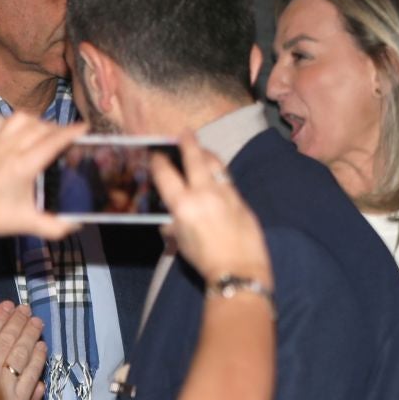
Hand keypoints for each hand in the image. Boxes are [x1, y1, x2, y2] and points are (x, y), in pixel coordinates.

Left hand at [0, 113, 85, 242]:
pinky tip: (19, 131)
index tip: (85, 128)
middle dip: (59, 128)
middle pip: (41, 127)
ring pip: (21, 118)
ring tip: (45, 133)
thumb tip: (78, 224)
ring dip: (38, 122)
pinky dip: (14, 122)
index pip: (53, 140)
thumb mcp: (27, 225)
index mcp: (23, 166)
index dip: (72, 132)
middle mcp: (10, 149)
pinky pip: (1, 121)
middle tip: (69, 138)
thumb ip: (56, 227)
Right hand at [153, 135, 269, 283]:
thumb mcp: (181, 241)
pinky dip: (220, 173)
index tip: (156, 154)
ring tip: (202, 148)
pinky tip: (218, 173)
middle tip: (184, 132)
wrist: (239, 267)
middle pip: (195, 159)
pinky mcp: (242, 199)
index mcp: (183, 204)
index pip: (166, 175)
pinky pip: (228, 180)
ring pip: (216, 165)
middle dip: (188, 143)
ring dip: (207, 154)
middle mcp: (204, 193)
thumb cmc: (204, 258)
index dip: (159, 162)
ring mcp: (226, 194)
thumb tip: (170, 221)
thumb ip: (173, 225)